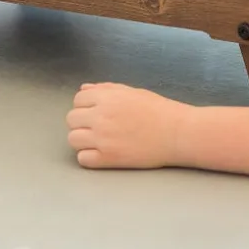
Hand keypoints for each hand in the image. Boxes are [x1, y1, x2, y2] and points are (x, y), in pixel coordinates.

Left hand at [66, 82, 191, 168]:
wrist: (177, 133)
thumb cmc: (159, 110)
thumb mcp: (132, 92)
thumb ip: (105, 89)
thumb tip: (84, 89)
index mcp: (107, 98)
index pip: (78, 100)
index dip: (85, 106)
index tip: (96, 112)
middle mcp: (101, 116)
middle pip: (71, 119)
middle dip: (82, 122)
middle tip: (98, 127)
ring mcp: (103, 139)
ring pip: (73, 139)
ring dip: (82, 140)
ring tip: (99, 141)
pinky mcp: (108, 159)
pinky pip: (83, 159)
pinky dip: (89, 157)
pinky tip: (102, 154)